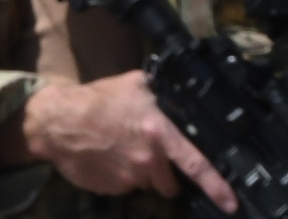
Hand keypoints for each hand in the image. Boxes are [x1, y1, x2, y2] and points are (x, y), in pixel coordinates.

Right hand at [23, 71, 237, 213]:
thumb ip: (161, 93)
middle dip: (164, 173)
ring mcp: (128, 179)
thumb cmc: (96, 100)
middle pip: (169, 182)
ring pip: (145, 183)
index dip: (216, 187)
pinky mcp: (111, 190)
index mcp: (158, 135)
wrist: (57, 122)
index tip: (231, 203)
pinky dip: (119, 176)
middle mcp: (148, 161)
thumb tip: (179, 92)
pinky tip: (106, 157)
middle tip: (147, 152)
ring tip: (120, 149)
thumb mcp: (134, 84)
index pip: (195, 165)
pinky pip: (124, 187)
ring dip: (140, 172)